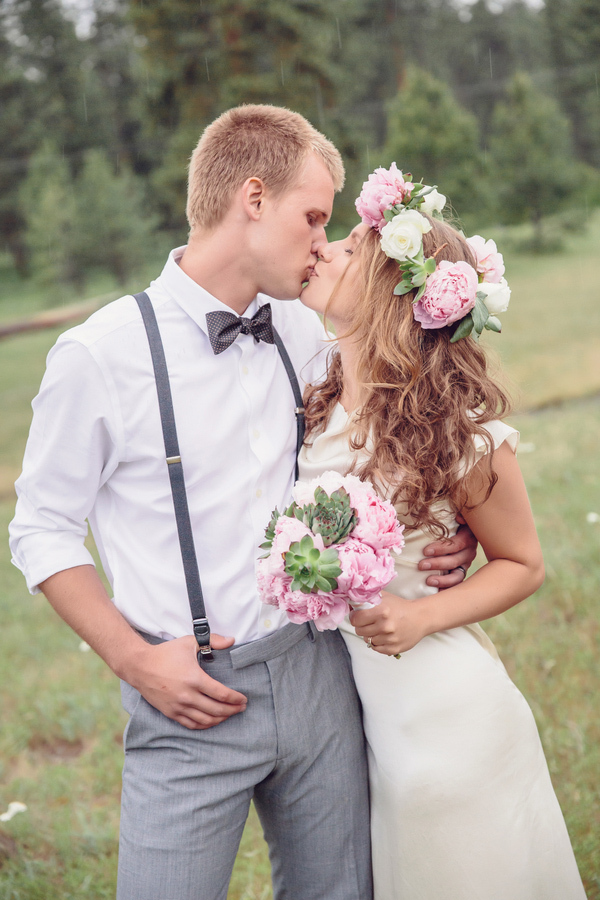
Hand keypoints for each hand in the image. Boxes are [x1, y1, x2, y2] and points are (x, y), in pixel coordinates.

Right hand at [128, 634, 246, 729]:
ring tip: (229, 715)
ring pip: (205, 720)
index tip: (244, 699)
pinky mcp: (170, 713)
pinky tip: (211, 721)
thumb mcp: (189, 642)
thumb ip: (213, 640)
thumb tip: (232, 640)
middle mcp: (187, 696)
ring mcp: (178, 706)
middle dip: (232, 710)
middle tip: (241, 708)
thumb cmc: (166, 653)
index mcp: (194, 679)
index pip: (222, 694)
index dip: (236, 699)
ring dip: (220, 719)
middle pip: (216, 710)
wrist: (140, 666)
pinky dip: (204, 725)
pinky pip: (191, 724)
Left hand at [349, 592, 428, 656]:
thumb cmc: (401, 607)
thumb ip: (367, 597)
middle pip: (359, 631)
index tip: (358, 616)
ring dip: (371, 635)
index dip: (355, 617)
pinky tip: (384, 636)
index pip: (355, 619)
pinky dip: (378, 643)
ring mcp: (390, 639)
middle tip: (369, 622)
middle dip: (362, 626)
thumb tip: (350, 601)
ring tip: (379, 628)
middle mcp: (385, 626)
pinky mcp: (394, 649)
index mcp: (381, 611)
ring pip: (368, 640)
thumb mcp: (384, 597)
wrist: (420, 618)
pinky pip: (376, 648)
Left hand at [419, 520, 477, 589]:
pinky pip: (455, 585)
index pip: (456, 545)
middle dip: (437, 564)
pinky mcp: (460, 574)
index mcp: (468, 538)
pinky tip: (437, 594)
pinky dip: (447, 589)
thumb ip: (459, 515)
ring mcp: (464, 565)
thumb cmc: (452, 523)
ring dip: (443, 580)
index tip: (425, 551)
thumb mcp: (456, 517)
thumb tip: (459, 517)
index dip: (441, 548)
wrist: (460, 532)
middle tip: (420, 565)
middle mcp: (468, 553)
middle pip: (455, 561)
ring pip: (457, 576)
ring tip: (428, 581)